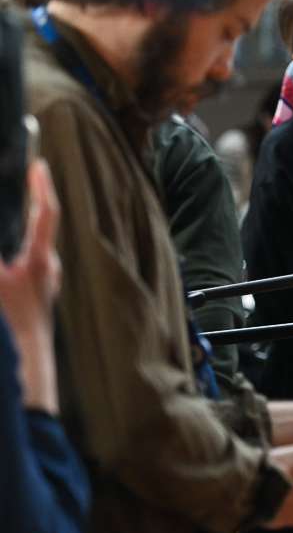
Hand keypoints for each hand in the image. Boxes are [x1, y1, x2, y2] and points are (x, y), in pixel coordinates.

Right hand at [0, 160, 61, 413]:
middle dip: (29, 203)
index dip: (41, 187)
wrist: (25, 367)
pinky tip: (4, 255)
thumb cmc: (9, 325)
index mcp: (38, 261)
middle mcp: (47, 269)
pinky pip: (25, 264)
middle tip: (23, 180)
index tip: (38, 165)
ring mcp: (43, 284)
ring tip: (14, 207)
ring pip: (31, 246)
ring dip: (21, 228)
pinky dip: (14, 251)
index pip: (45, 214)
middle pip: (38, 227)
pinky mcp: (35, 296)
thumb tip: (2, 250)